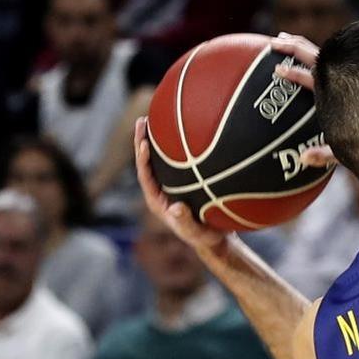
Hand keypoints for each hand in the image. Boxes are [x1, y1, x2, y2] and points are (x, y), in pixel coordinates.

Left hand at [134, 117, 228, 252]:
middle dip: (143, 141)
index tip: (144, 142)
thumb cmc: (205, 238)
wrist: (216, 240)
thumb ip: (185, 223)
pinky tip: (183, 132)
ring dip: (156, 140)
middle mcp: (161, 190)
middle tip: (142, 120)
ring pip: (160, 160)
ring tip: (154, 118)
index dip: (143, 159)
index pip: (145, 176)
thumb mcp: (197, 233)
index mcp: (157, 201)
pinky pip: (176, 162)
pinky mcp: (183, 182)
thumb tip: (175, 208)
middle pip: (147, 163)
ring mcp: (171, 185)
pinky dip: (175, 147)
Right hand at [270, 34, 334, 168]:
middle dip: (291, 48)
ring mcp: (346, 73)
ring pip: (320, 52)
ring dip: (300, 45)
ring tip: (282, 39)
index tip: (278, 71)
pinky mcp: (351, 72)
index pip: (311, 78)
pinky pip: (329, 58)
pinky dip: (313, 53)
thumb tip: (303, 158)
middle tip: (272, 44)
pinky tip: (304, 52)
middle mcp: (341, 78)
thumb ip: (326, 153)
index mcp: (336, 93)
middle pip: (312, 56)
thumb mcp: (347, 148)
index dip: (294, 74)